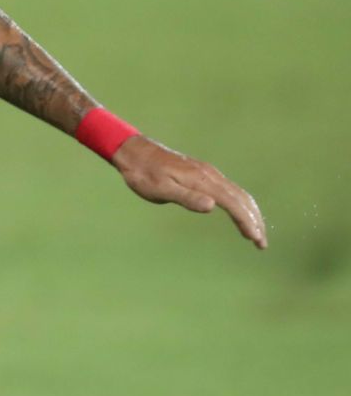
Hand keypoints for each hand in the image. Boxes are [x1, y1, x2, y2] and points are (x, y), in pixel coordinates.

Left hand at [111, 135, 267, 248]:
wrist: (134, 151)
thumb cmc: (143, 174)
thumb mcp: (160, 189)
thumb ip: (186, 197)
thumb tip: (213, 206)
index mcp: (202, 180)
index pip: (233, 203)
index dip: (246, 222)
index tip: (256, 240)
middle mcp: (210, 175)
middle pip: (242, 199)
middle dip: (255, 221)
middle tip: (262, 244)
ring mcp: (208, 173)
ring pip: (238, 193)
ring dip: (250, 213)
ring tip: (256, 233)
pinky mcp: (203, 173)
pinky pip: (230, 190)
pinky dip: (240, 204)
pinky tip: (239, 213)